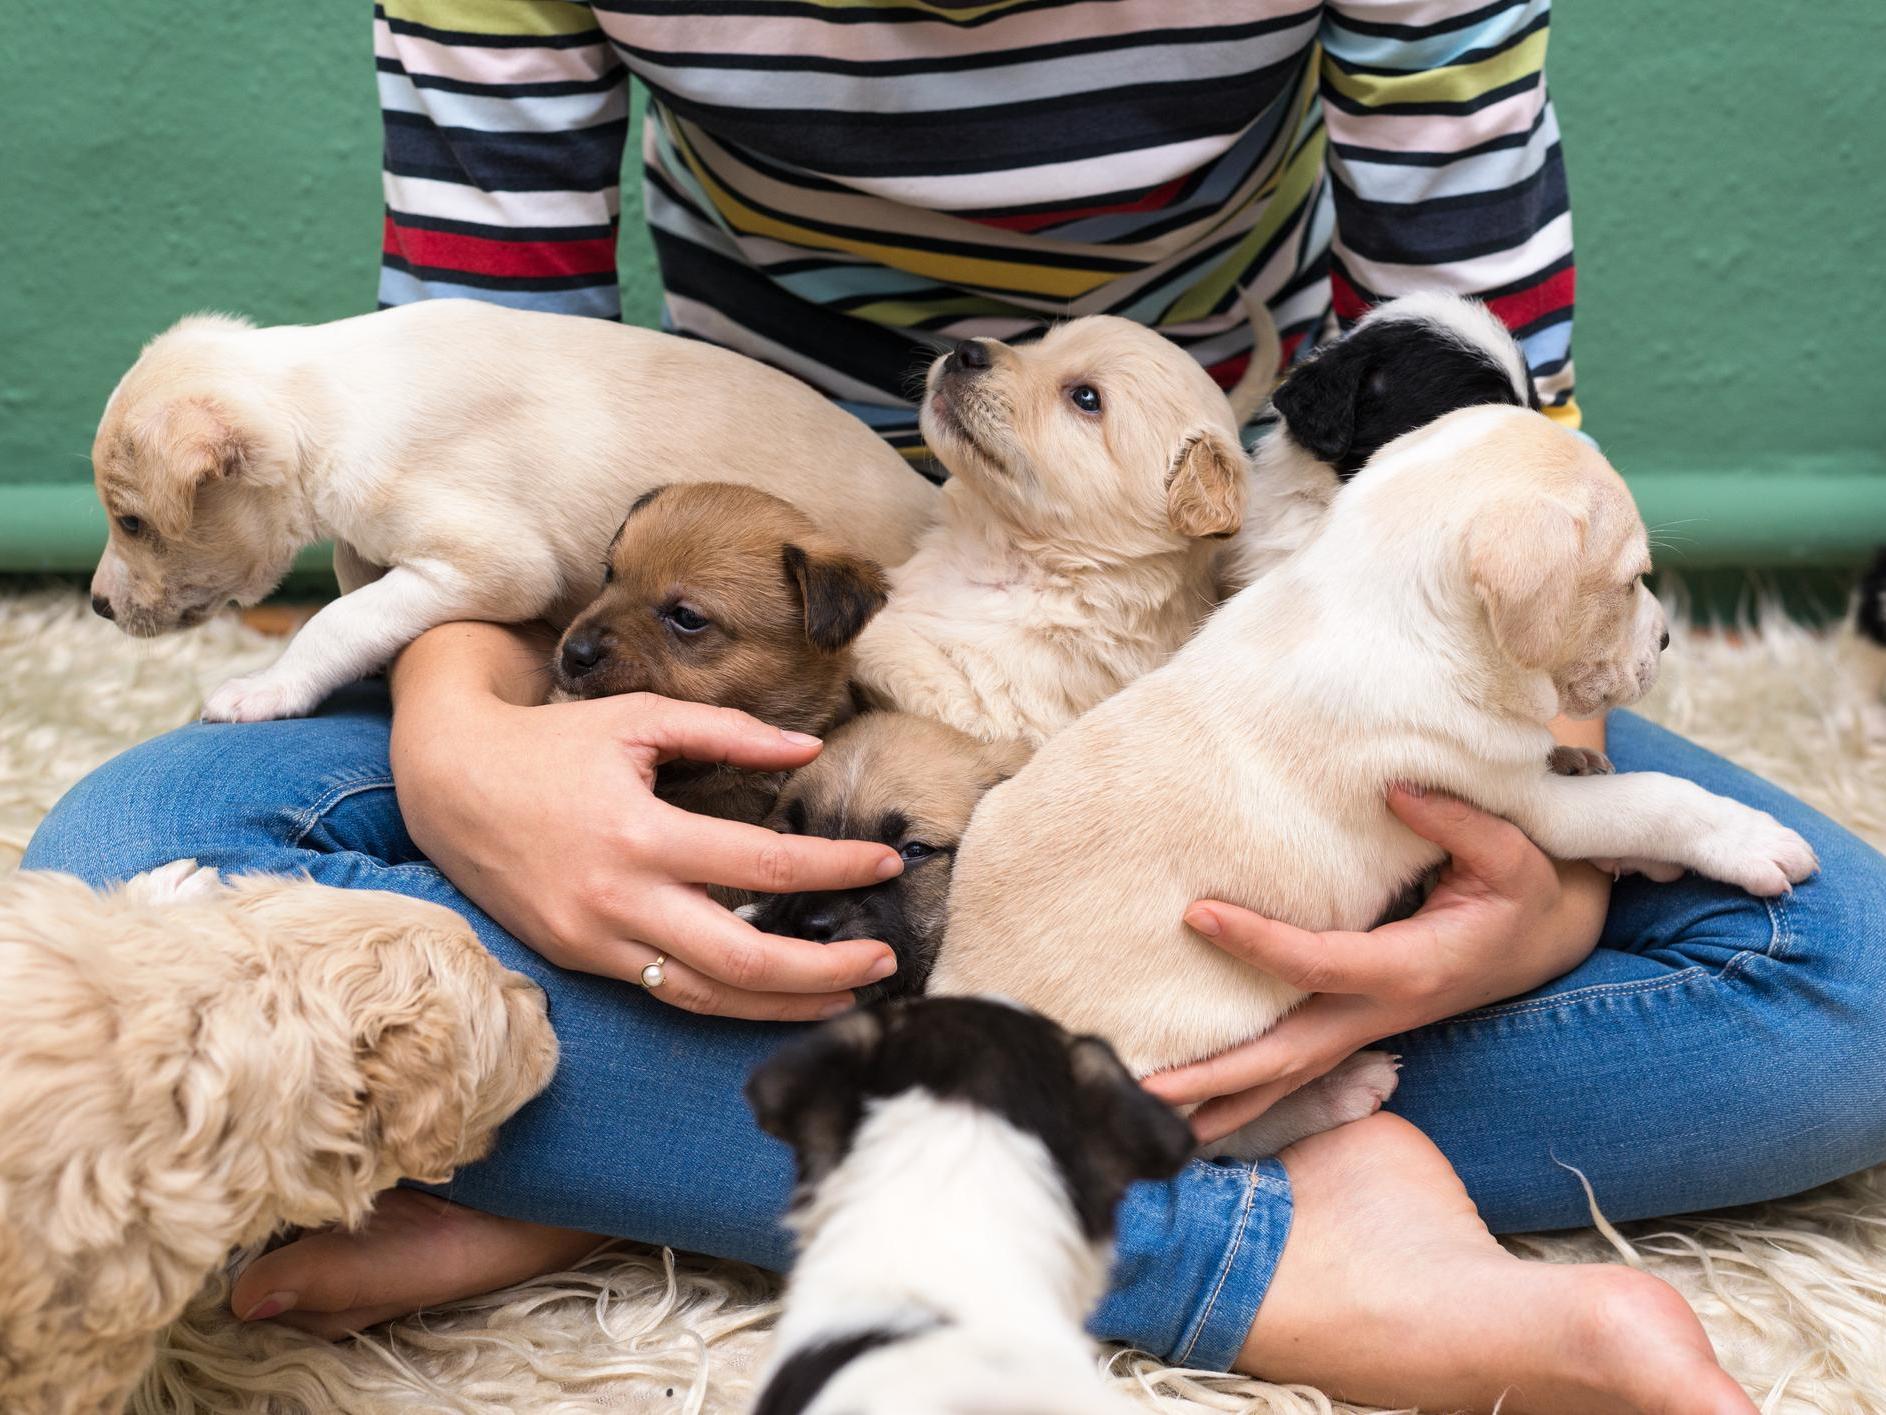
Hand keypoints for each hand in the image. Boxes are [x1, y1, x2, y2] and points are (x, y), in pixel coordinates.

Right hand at [390, 625, 902, 1020]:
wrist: (447, 782)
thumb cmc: (550, 743)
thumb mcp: (639, 719)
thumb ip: (729, 732)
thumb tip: (809, 751)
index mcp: (640, 833)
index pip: (764, 863)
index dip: (836, 867)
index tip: (889, 863)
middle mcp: (619, 900)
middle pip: (743, 961)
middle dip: (826, 968)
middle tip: (886, 959)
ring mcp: (597, 941)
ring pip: (707, 997)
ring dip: (786, 1004)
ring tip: (849, 995)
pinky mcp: (582, 961)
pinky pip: (668, 994)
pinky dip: (729, 1003)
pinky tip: (776, 997)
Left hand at [1145, 786, 1609, 1143]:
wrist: (1548, 939)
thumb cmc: (1524, 891)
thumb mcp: (1512, 853)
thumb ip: (1455, 821)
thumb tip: (1394, 791)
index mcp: (1411, 968)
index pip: (1318, 963)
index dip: (1257, 942)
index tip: (1198, 913)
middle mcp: (1382, 1011)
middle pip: (1289, 1055)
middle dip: (1220, 1075)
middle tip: (1149, 1088)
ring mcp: (1368, 1027)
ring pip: (1289, 1077)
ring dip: (1225, 1100)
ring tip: (1155, 1115)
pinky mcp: (1358, 1026)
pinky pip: (1297, 1069)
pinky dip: (1249, 1094)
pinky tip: (1202, 1112)